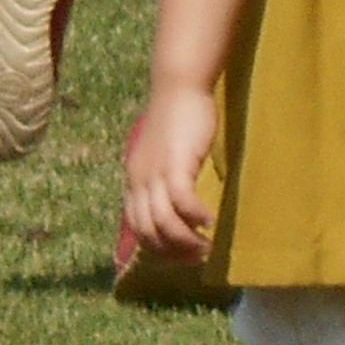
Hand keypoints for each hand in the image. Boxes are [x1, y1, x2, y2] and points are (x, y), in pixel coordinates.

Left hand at [118, 81, 226, 262]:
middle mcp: (139, 180)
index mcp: (134, 180)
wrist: (179, 88)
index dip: (157, 248)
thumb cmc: (176, 120)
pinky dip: (196, 217)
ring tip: (206, 246)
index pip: (137, 228)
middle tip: (197, 256)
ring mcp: (155, 173)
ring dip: (186, 241)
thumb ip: (163, 180)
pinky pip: (183, 202)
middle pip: (148, 231)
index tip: (180, 255)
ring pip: (164, 222)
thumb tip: (176, 207)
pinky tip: (210, 221)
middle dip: (173, 251)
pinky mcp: (176, 164)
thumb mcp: (162, 156)